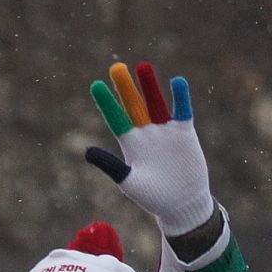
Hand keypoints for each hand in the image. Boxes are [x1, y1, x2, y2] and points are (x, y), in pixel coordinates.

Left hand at [86, 62, 214, 236]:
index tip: (96, 86)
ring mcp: (165, 130)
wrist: (182, 204)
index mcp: (130, 144)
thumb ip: (111, 166)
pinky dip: (180, 97)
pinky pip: (182, 110)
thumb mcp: (129, 182)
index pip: (116, 118)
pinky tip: (177, 82)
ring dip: (150, 86)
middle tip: (116, 68)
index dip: (107, 103)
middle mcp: (146, 132)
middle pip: (134, 105)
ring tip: (142, 67)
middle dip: (126, 88)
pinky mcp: (184, 131)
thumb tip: (87, 152)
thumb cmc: (153, 197)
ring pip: (155, 102)